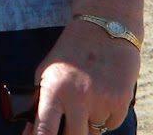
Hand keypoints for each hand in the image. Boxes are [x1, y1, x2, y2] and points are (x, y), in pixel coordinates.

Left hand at [33, 19, 138, 134]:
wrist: (105, 28)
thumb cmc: (71, 53)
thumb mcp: (46, 73)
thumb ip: (38, 104)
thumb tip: (31, 134)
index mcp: (54, 89)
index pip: (45, 131)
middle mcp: (78, 96)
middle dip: (70, 132)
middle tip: (71, 117)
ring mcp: (101, 100)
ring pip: (94, 132)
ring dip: (89, 122)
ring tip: (89, 96)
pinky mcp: (121, 100)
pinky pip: (111, 124)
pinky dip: (107, 115)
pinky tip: (104, 93)